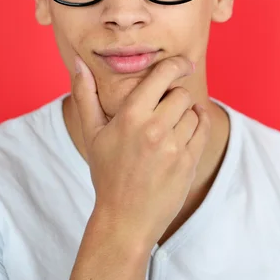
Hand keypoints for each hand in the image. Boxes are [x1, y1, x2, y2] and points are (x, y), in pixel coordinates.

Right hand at [72, 54, 210, 248]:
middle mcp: (154, 129)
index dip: (176, 65)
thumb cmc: (106, 172)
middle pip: (180, 93)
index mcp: (130, 116)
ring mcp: (174, 147)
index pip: (162, 76)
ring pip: (194, 111)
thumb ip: (84, 94)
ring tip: (171, 122)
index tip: (181, 63)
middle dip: (175, 95)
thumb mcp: (91, 132)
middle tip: (164, 104)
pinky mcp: (188, 162)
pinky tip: (188, 125)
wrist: (125, 218)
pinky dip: (198, 123)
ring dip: (186, 112)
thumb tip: (77, 62)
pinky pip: (202, 130)